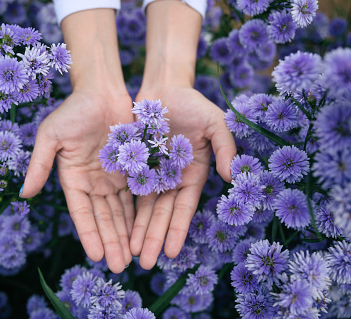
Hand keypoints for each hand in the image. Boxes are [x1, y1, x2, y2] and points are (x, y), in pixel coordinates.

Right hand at [20, 91, 134, 272]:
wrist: (103, 90)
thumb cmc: (74, 110)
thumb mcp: (51, 136)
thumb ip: (40, 165)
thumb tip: (25, 195)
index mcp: (73, 178)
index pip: (82, 213)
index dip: (89, 234)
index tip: (97, 256)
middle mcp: (93, 182)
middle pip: (104, 218)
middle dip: (111, 242)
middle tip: (119, 267)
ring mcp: (113, 177)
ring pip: (121, 212)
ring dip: (126, 234)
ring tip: (133, 258)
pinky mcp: (132, 169)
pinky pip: (137, 195)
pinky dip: (140, 213)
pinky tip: (145, 231)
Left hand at [130, 86, 235, 268]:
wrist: (162, 88)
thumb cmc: (192, 103)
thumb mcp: (215, 122)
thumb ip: (226, 146)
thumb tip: (232, 176)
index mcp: (193, 173)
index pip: (184, 207)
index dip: (178, 229)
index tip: (172, 252)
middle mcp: (172, 179)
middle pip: (162, 214)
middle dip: (154, 238)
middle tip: (144, 263)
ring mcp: (152, 174)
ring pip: (143, 208)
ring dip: (138, 231)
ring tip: (130, 254)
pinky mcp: (134, 167)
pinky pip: (128, 192)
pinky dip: (124, 210)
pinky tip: (118, 229)